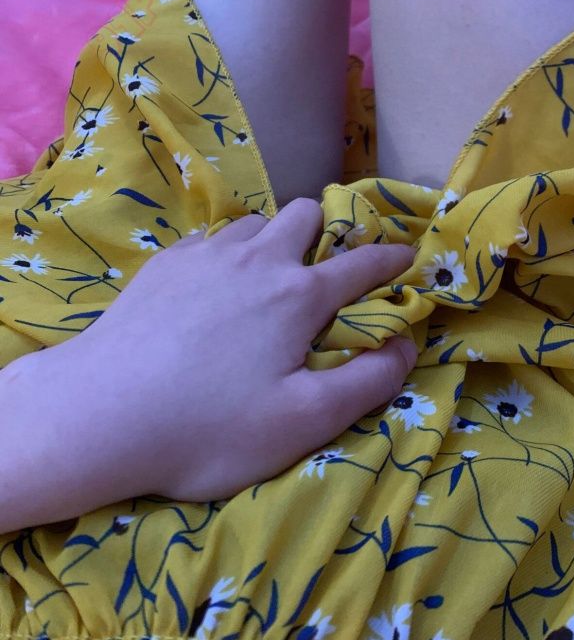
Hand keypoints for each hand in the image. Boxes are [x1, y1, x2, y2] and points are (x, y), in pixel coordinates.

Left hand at [74, 198, 417, 502]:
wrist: (98, 413)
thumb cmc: (209, 426)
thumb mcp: (303, 422)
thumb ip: (367, 382)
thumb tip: (405, 345)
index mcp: (298, 294)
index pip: (362, 264)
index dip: (392, 258)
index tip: (409, 254)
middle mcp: (256, 259)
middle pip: (305, 214)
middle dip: (328, 230)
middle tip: (326, 268)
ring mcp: (205, 255)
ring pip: (254, 221)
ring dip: (274, 239)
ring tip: (267, 278)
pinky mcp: (164, 264)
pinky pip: (210, 239)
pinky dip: (226, 253)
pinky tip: (212, 288)